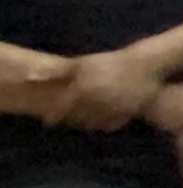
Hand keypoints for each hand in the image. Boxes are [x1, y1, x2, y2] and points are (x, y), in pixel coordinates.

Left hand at [53, 48, 167, 131]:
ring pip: (92, 125)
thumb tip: (29, 78)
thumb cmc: (111, 62)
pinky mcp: (126, 116)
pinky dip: (103, 124)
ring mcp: (111, 112)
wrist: (147, 65)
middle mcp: (94, 105)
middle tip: (66, 117)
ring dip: (84, 123)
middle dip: (70, 119)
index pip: (61, 111)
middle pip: (76, 120)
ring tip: (82, 118)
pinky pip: (110, 125)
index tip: (48, 121)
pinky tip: (101, 118)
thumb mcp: (82, 63)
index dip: (52, 117)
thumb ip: (56, 72)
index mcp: (81, 92)